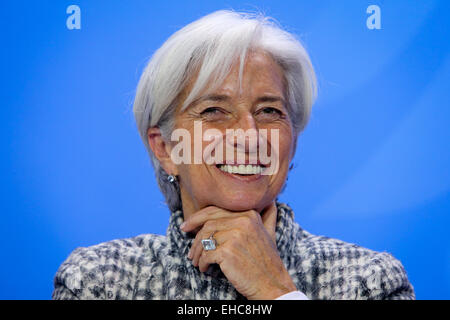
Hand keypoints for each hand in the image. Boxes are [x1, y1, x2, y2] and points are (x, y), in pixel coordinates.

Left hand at [180, 202, 296, 299]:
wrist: (272, 284)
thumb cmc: (267, 261)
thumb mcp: (270, 233)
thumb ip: (267, 216)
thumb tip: (271, 203)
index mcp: (249, 214)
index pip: (216, 210)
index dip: (198, 217)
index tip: (187, 224)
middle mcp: (243, 221)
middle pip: (208, 223)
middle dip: (194, 233)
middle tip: (186, 240)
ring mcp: (235, 236)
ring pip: (205, 239)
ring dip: (197, 251)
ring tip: (195, 259)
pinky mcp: (228, 252)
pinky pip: (206, 254)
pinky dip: (202, 262)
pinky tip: (204, 268)